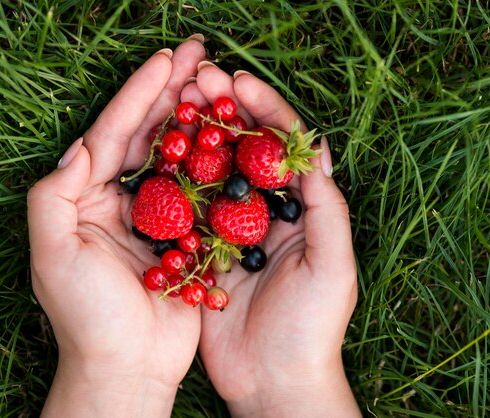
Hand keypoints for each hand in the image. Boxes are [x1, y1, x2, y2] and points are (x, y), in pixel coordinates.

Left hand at [27, 37, 205, 416]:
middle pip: (146, 135)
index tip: (165, 60)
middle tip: (199, 54)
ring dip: (197, 119)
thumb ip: (54, 196)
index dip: (138, 94)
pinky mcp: (185, 236)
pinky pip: (202, 190)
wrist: (126, 368)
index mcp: (84, 197)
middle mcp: (118, 199)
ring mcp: (155, 217)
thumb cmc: (85, 317)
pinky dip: (216, 162)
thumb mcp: (53, 256)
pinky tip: (235, 136)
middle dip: (171, 93)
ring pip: (177, 156)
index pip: (111, 133)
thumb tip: (79, 146)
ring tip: (219, 84)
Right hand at [184, 64, 360, 416]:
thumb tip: (315, 152)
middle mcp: (266, 213)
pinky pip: (187, 210)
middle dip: (224, 112)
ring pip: (212, 172)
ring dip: (195, 136)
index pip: (285, 147)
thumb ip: (327, 211)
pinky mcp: (202, 252)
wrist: (272, 382)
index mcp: (301, 211)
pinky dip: (174, 181)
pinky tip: (155, 157)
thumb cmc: (311, 329)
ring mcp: (231, 231)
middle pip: (245, 150)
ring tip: (173, 103)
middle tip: (198, 78)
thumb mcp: (333, 269)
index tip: (237, 83)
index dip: (264, 110)